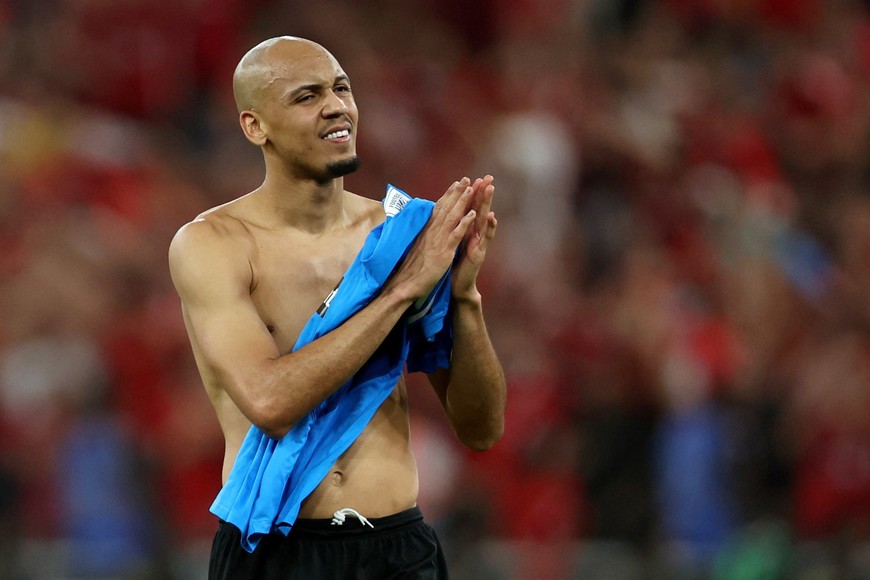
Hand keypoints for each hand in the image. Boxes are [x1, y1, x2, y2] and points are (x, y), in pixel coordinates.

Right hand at [386, 178, 476, 301]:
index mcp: (425, 232)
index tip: (454, 184)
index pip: (437, 210)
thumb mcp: (414, 248)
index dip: (447, 196)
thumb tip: (421, 228)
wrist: (403, 286)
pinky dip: (463, 224)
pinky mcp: (443, 253)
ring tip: (471, 188)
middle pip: (445, 209)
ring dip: (461, 202)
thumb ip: (420, 236)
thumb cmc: (407, 270)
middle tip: (465, 179)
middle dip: (456, 193)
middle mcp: (431, 233)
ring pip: (451, 217)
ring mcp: (438, 242)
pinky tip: (472, 214)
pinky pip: (455, 235)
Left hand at [452, 175, 496, 301]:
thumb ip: (451, 229)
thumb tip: (445, 215)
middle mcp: (474, 234)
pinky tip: (493, 217)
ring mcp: (479, 242)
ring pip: (484, 219)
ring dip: (488, 204)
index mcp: (465, 230)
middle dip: (483, 193)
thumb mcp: (450, 242)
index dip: (470, 193)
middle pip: (479, 209)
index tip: (471, 178)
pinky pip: (486, 238)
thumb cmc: (452, 264)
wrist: (456, 285)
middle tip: (488, 177)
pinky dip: (490, 228)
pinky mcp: (480, 253)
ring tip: (490, 189)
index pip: (469, 208)